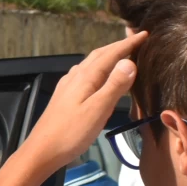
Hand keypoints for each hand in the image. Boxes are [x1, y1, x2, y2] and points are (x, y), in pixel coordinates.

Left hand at [16, 31, 145, 173]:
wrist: (42, 151)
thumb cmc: (71, 133)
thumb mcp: (98, 109)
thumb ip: (114, 85)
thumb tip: (130, 61)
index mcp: (86, 77)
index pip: (110, 54)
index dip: (128, 44)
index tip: (144, 34)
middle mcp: (75, 76)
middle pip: (99, 55)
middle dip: (117, 46)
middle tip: (135, 40)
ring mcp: (67, 86)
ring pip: (90, 63)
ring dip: (106, 56)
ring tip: (121, 54)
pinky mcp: (64, 96)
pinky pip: (84, 74)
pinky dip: (97, 68)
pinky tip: (97, 76)